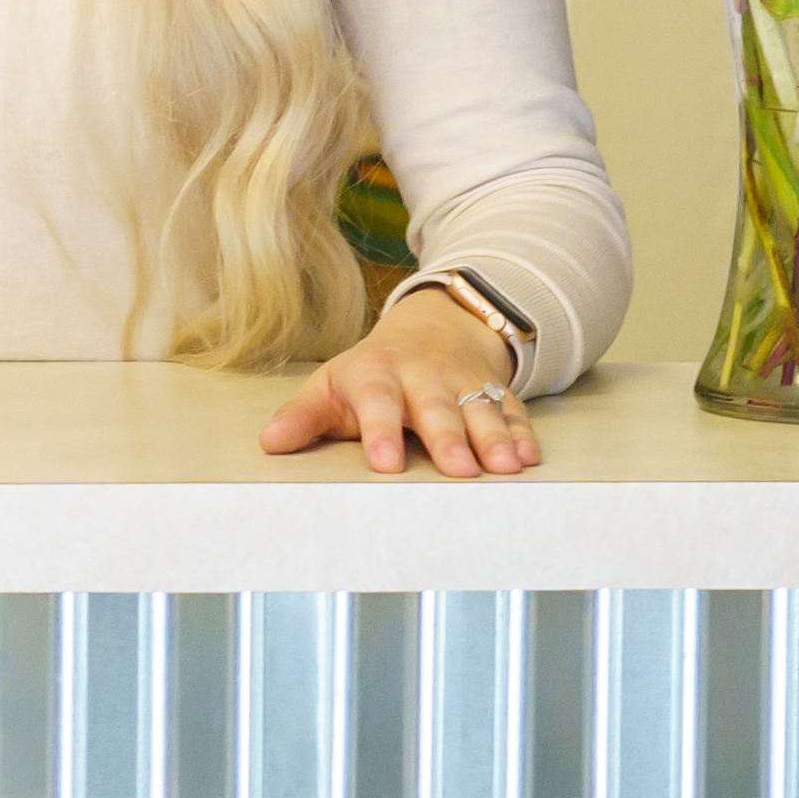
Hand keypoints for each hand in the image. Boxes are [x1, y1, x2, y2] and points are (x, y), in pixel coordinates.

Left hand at [258, 285, 537, 476]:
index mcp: (376, 374)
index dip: (381, 431)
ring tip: (505, 467)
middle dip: (449, 437)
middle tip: (459, 470)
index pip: (377, 401)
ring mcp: (463, 381)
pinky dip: (522, 431)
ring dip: (494, 436)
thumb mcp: (331, 386)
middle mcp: (423, 375)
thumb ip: (303, 416)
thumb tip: (269, 444)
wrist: (433, 327)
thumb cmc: (370, 372)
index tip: (385, 464)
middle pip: (436, 405)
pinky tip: (529, 457)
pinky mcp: (494, 389)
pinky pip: (512, 408)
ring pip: (480, 407)